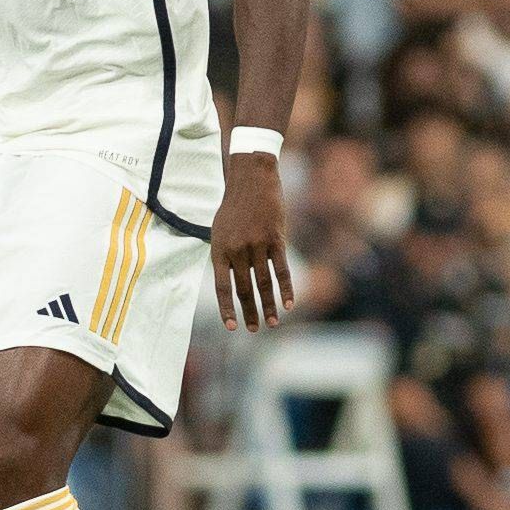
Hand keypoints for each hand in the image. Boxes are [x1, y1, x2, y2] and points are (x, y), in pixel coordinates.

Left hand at [210, 154, 294, 332]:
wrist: (251, 179)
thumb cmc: (234, 206)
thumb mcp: (220, 230)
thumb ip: (225, 256)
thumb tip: (232, 280)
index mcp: (219, 250)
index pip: (221, 286)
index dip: (226, 308)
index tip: (231, 327)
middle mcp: (237, 250)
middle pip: (244, 289)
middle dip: (249, 312)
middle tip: (254, 330)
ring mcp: (257, 245)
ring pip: (263, 283)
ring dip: (269, 306)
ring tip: (272, 323)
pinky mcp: (276, 239)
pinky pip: (282, 269)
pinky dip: (286, 288)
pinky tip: (289, 304)